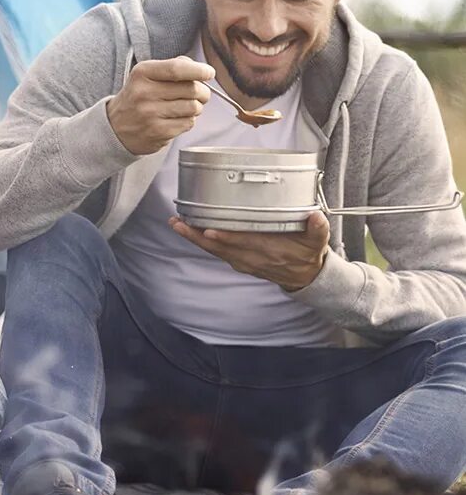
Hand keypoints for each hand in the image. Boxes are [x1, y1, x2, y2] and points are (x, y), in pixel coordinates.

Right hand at [106, 56, 214, 154]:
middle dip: (203, 91)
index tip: (209, 73)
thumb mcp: (146, 75)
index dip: (199, 70)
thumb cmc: (137, 98)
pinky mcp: (158, 132)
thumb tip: (201, 70)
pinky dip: (188, 121)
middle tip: (200, 94)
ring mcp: (151, 114)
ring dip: (196, 108)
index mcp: (142, 73)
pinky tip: (176, 119)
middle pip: (191, 89)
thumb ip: (172, 66)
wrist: (115, 128)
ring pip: (193, 107)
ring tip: (185, 107)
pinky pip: (188, 123)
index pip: (177, 69)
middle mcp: (144, 93)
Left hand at [168, 211, 330, 289]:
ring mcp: (243, 262)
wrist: (305, 278)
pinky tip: (189, 232)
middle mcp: (252, 258)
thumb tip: (315, 217)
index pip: (244, 244)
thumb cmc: (307, 255)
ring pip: (214, 251)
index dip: (227, 239)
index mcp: (270, 251)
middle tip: (178, 223)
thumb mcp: (318, 242)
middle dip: (198, 236)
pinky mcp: (238, 262)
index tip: (210, 231)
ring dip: (194, 239)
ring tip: (177, 224)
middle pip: (220, 248)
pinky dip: (201, 243)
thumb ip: (318, 229)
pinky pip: (216, 253)